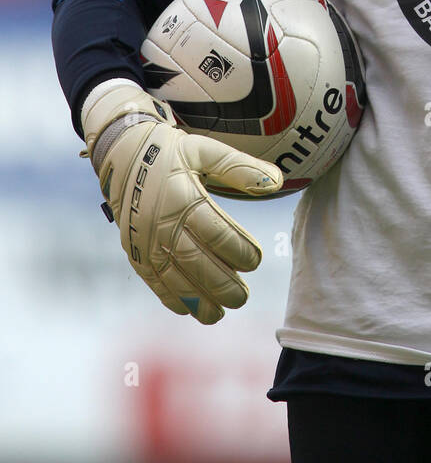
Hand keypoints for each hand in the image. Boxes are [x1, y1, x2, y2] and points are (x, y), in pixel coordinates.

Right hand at [81, 79, 281, 323]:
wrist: (121, 153)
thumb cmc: (171, 151)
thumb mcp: (206, 150)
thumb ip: (241, 167)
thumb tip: (277, 182)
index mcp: (183, 197)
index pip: (218, 233)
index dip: (239, 251)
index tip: (256, 261)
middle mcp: (162, 223)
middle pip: (197, 263)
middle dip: (222, 285)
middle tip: (243, 297)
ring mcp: (145, 241)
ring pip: (175, 278)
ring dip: (198, 300)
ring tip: (220, 312)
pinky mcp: (134, 251)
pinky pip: (153, 281)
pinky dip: (171, 298)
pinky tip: (189, 310)